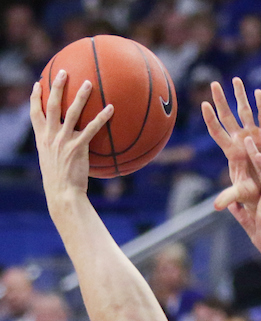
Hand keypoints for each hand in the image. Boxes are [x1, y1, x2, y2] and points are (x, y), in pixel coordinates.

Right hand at [30, 71, 112, 206]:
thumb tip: (64, 146)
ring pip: (71, 112)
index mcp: (42, 138)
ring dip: (80, 96)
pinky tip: (110, 108)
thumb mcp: (51, 162)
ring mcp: (64, 141)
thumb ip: (55, 149)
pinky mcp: (78, 148)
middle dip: (57, 86)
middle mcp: (51, 136)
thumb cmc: (59, 182)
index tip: (37, 84)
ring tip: (89, 83)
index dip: (35, 97)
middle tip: (63, 72)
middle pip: (52, 105)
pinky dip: (101, 117)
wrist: (63, 194)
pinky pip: (91, 128)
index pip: (35, 113)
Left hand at [203, 78, 260, 234]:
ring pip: (245, 112)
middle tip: (214, 84)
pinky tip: (260, 94)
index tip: (204, 104)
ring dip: (241, 96)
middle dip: (221, 100)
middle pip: (228, 116)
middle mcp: (240, 140)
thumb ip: (229, 197)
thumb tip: (216, 207)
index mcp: (232, 151)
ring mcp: (252, 136)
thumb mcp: (241, 194)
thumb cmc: (252, 194)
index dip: (211, 120)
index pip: (218, 132)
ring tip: (236, 80)